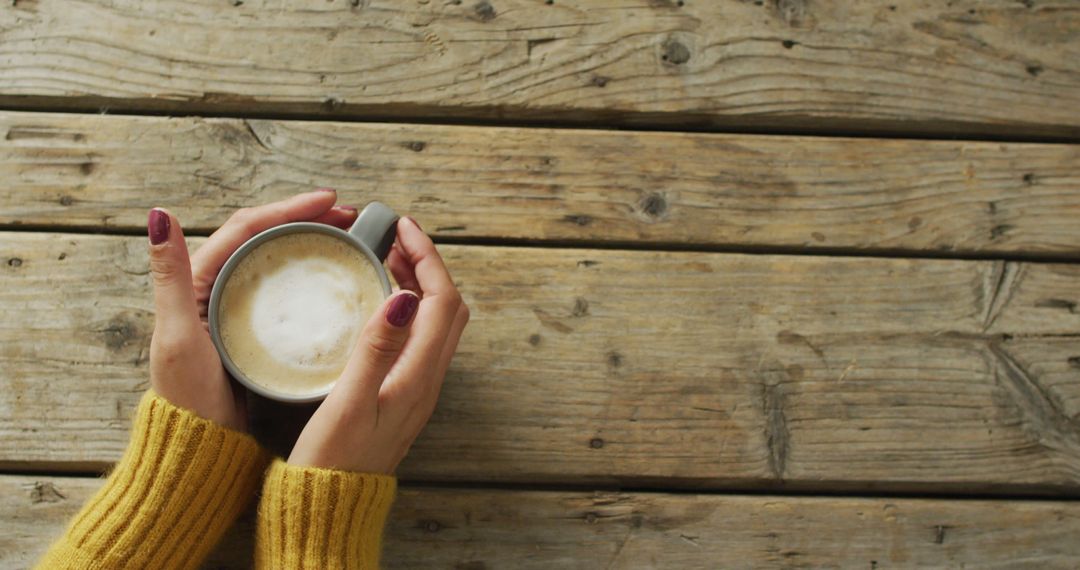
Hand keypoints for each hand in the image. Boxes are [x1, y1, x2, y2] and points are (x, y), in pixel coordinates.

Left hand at [146, 190, 358, 429]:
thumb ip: (170, 275)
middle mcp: (218, 285)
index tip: (329, 201)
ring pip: (278, 258)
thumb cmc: (187, 396)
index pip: (247, 227)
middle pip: (266, 236)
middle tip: (348, 214)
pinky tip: (332, 272)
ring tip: (346, 233)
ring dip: (311, 238)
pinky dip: (309, 270)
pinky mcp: (255, 327)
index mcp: (199, 279)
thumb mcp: (177, 334)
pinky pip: (285, 287)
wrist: (200, 446)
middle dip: (306, 217)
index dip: (288, 208)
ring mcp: (239, 305)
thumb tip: (158, 216)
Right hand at [288, 216, 469, 472]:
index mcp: (418, 376)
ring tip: (387, 259)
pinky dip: (408, 310)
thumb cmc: (333, 461)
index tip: (403, 227)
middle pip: (448, 308)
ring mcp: (417, 389)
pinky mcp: (403, 396)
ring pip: (436, 324)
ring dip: (420, 286)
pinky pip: (420, 340)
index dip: (428, 258)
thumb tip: (405, 296)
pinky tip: (379, 304)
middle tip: (394, 238)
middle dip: (428, 265)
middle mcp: (427, 380)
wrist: (331, 507)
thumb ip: (376, 348)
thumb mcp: (349, 401)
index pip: (442, 302)